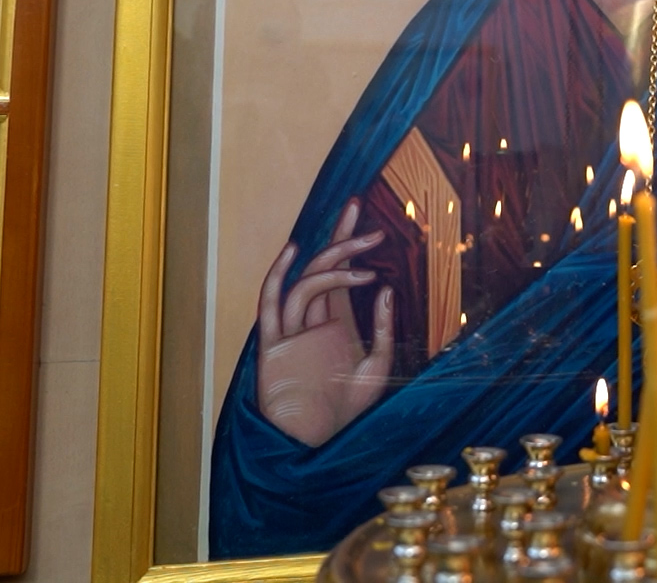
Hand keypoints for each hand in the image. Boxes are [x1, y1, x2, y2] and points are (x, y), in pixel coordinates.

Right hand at [255, 198, 392, 446]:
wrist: (317, 442)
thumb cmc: (346, 410)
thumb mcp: (376, 368)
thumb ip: (382, 330)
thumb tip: (385, 288)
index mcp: (335, 323)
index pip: (340, 272)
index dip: (349, 242)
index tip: (365, 214)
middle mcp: (312, 321)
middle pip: (324, 268)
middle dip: (342, 239)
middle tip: (363, 214)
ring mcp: (291, 330)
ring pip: (306, 282)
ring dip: (332, 264)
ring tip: (363, 257)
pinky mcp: (273, 345)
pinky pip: (271, 305)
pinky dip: (279, 276)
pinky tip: (294, 253)